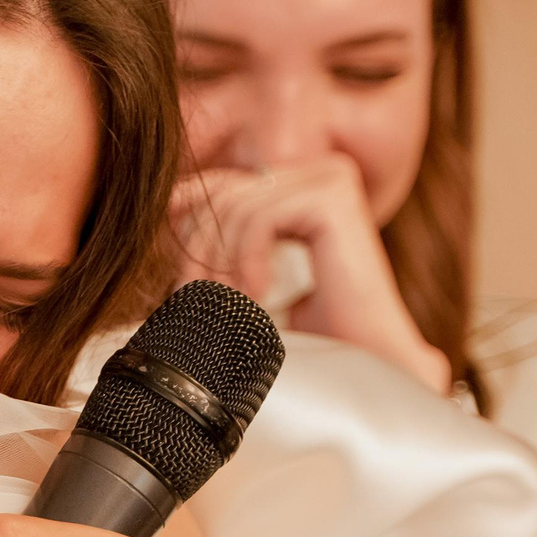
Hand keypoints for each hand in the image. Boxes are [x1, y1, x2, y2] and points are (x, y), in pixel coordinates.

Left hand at [169, 154, 450, 392]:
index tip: (172, 269)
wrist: (370, 365)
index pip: (224, 185)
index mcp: (305, 185)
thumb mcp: (255, 273)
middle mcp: (320, 172)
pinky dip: (247, 261)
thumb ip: (228, 236)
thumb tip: (166, 206)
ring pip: (236, 209)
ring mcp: (330, 177)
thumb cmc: (315, 332)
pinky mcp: (334, 196)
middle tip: (196, 302)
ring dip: (222, 264)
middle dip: (201, 253)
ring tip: (231, 307)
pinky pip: (259, 218)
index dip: (186, 221)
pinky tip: (260, 296)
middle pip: (225, 196)